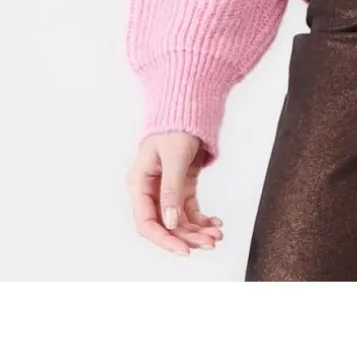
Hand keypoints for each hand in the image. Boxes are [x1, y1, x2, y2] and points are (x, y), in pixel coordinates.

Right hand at [127, 132, 223, 257]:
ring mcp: (166, 189)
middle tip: (211, 242)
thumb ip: (171, 189)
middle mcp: (150, 190)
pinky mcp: (181, 185)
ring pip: (179, 220)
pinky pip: (189, 210)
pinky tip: (215, 223)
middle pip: (165, 225)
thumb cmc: (175, 126)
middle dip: (188, 236)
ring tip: (217, 234)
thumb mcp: (173, 156)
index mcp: (139, 183)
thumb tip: (171, 222)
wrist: (187, 106)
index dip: (164, 240)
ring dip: (198, 231)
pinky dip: (202, 219)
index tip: (184, 250)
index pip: (146, 222)